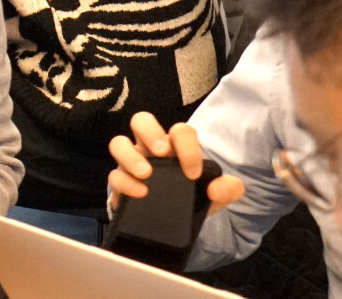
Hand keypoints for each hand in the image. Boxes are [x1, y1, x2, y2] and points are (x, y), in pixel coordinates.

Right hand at [107, 112, 246, 214]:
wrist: (171, 220)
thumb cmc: (190, 196)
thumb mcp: (215, 196)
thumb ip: (227, 190)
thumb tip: (218, 187)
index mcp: (175, 146)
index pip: (180, 131)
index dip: (187, 148)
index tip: (193, 173)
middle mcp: (149, 147)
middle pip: (141, 120)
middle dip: (150, 132)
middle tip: (162, 153)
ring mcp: (130, 162)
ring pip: (118, 143)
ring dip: (131, 156)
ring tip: (146, 174)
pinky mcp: (119, 182)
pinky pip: (114, 175)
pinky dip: (125, 183)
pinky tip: (140, 194)